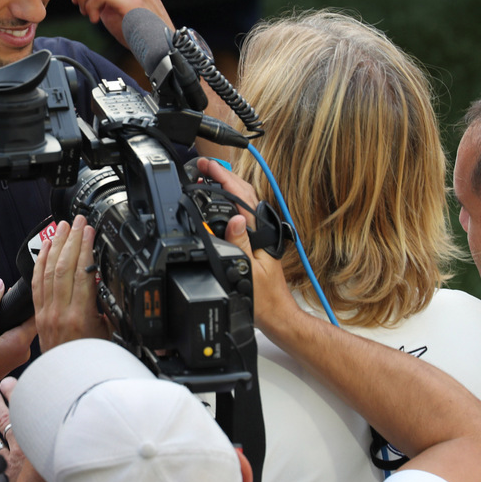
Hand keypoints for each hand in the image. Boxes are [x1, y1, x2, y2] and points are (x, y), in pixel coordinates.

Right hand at [0, 277, 36, 381]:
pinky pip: (15, 338)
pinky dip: (7, 330)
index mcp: (19, 343)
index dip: (29, 301)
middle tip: (4, 300)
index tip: (20, 291)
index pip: (35, 314)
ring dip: (11, 321)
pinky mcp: (13, 358)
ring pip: (21, 329)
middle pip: (28, 321)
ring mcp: (19, 356)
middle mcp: (24, 351)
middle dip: (17, 310)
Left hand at [32, 217, 109, 351]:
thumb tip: (109, 285)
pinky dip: (41, 262)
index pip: (81, 273)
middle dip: (71, 240)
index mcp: (80, 316)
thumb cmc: (90, 361)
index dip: (85, 249)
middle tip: (77, 221)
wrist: (68, 382)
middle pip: (63, 267)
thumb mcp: (109, 335)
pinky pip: (36, 282)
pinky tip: (45, 248)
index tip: (89, 232)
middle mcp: (60, 312)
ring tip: (62, 227)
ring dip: (55, 246)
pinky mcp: (39, 314)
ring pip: (48, 271)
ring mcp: (46, 312)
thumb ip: (107, 309)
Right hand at [193, 158, 298, 330]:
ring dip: (227, 185)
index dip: (224, 179)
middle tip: (203, 165)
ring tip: (209, 175)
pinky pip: (242, 212)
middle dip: (223, 176)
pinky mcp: (255, 242)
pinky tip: (221, 200)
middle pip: (243, 193)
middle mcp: (260, 231)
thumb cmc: (264, 300)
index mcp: (258, 234)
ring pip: (243, 201)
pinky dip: (230, 200)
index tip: (208, 168)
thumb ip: (240, 244)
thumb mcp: (247, 272)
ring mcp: (259, 235)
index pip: (240, 198)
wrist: (277, 315)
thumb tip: (234, 219)